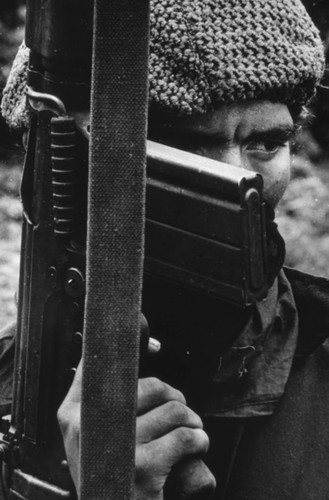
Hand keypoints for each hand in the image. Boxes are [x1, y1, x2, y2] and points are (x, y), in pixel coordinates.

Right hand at [57, 357, 213, 498]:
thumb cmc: (110, 475)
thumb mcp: (93, 436)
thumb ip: (105, 401)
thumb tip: (147, 348)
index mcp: (72, 414)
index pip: (96, 364)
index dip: (129, 351)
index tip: (154, 347)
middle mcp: (87, 427)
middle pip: (149, 386)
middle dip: (174, 396)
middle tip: (181, 411)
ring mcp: (116, 447)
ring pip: (172, 410)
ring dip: (191, 420)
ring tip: (190, 431)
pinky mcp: (142, 467)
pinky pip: (185, 436)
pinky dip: (199, 440)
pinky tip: (196, 446)